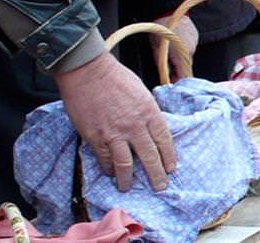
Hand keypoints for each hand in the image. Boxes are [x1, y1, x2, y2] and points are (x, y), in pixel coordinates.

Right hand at [54, 53, 176, 191]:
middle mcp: (135, 126)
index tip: (171, 168)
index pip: (164, 140)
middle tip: (160, 187)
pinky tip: (110, 173)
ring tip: (127, 188)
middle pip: (149, 156)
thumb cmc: (116, 77)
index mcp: (149, 112)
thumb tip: (151, 127)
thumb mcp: (142, 92)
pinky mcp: (95, 137)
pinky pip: (104, 159)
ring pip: (125, 164)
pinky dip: (108, 168)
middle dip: (156, 175)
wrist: (88, 72)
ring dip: (127, 179)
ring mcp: (114, 134)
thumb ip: (148, 111)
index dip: (168, 157)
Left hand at [152, 14, 197, 82]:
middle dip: (179, 72)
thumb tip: (164, 76)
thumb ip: (162, 65)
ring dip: (181, 61)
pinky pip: (190, 48)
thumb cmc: (159, 29)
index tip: (172, 86)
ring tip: (171, 58)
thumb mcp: (156, 50)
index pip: (184, 76)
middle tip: (169, 74)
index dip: (178, 83)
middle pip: (187, 67)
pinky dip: (184, 51)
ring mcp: (194, 43)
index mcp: (182, 56)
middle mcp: (191, 50)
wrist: (167, 10)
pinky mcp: (195, 36)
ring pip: (189, 58)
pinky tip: (176, 47)